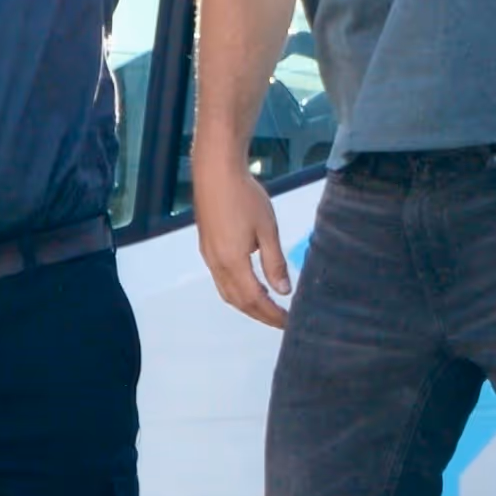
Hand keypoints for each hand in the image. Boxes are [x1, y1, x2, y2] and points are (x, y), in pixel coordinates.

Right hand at [192, 152, 293, 329]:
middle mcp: (217, 264)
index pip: (255, 299)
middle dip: (259, 314)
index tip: (288, 322)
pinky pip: (221, 280)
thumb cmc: (244, 196)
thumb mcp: (267, 230)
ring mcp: (209, 256)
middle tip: (280, 320)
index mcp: (233, 262)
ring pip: (227, 292)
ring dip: (247, 304)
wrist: (215, 172)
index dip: (272, 314)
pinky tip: (250, 285)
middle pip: (238, 301)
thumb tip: (283, 290)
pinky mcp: (207, 247)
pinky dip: (237, 291)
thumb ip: (274, 263)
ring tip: (267, 307)